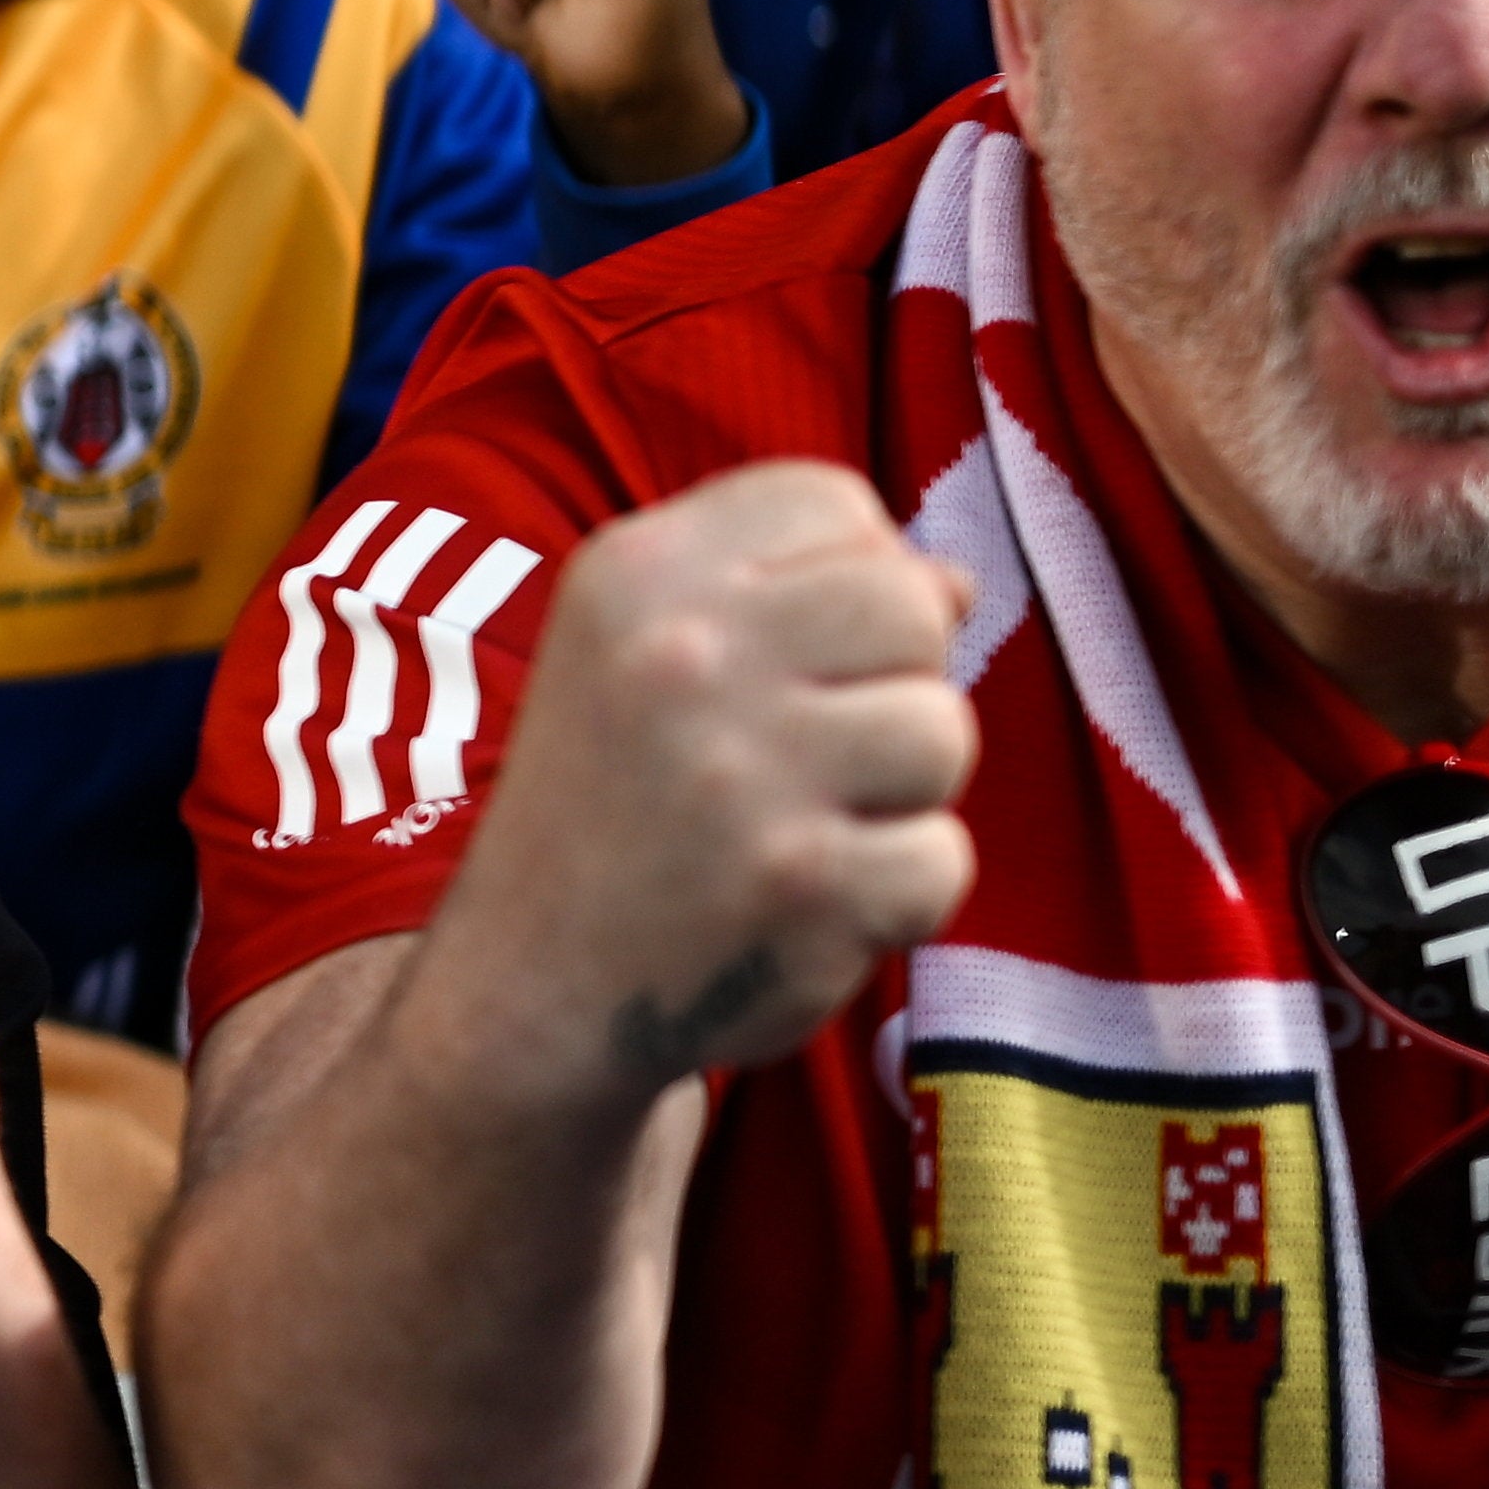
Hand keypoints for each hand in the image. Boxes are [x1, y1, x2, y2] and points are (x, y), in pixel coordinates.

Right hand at [412, 462, 978, 1107]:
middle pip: (914, 607)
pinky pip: (944, 860)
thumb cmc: (616, 795)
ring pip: (944, 732)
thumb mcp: (648, 647)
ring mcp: (745, 774)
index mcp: (636, 571)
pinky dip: (893, 895)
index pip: (837, 504)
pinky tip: (809, 902)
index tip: (778, 651)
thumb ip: (793, 590)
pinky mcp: (805, 888)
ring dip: (898, 792)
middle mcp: (682, 654)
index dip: (841, 577)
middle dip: (891, 679)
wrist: (529, 983)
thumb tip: (959, 582)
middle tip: (810, 747)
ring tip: (803, 823)